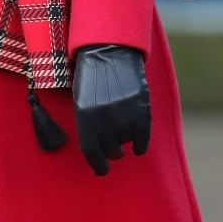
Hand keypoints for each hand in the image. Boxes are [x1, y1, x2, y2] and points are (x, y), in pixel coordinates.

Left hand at [72, 45, 150, 176]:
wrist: (109, 50)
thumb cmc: (91, 76)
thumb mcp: (79, 99)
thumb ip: (86, 123)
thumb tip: (95, 149)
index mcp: (84, 114)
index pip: (91, 149)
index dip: (97, 164)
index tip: (102, 170)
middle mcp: (103, 115)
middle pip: (109, 148)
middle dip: (111, 153)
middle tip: (113, 152)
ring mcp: (123, 111)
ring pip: (125, 141)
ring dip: (124, 143)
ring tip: (122, 135)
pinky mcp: (141, 106)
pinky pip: (142, 136)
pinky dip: (141, 144)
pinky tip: (138, 146)